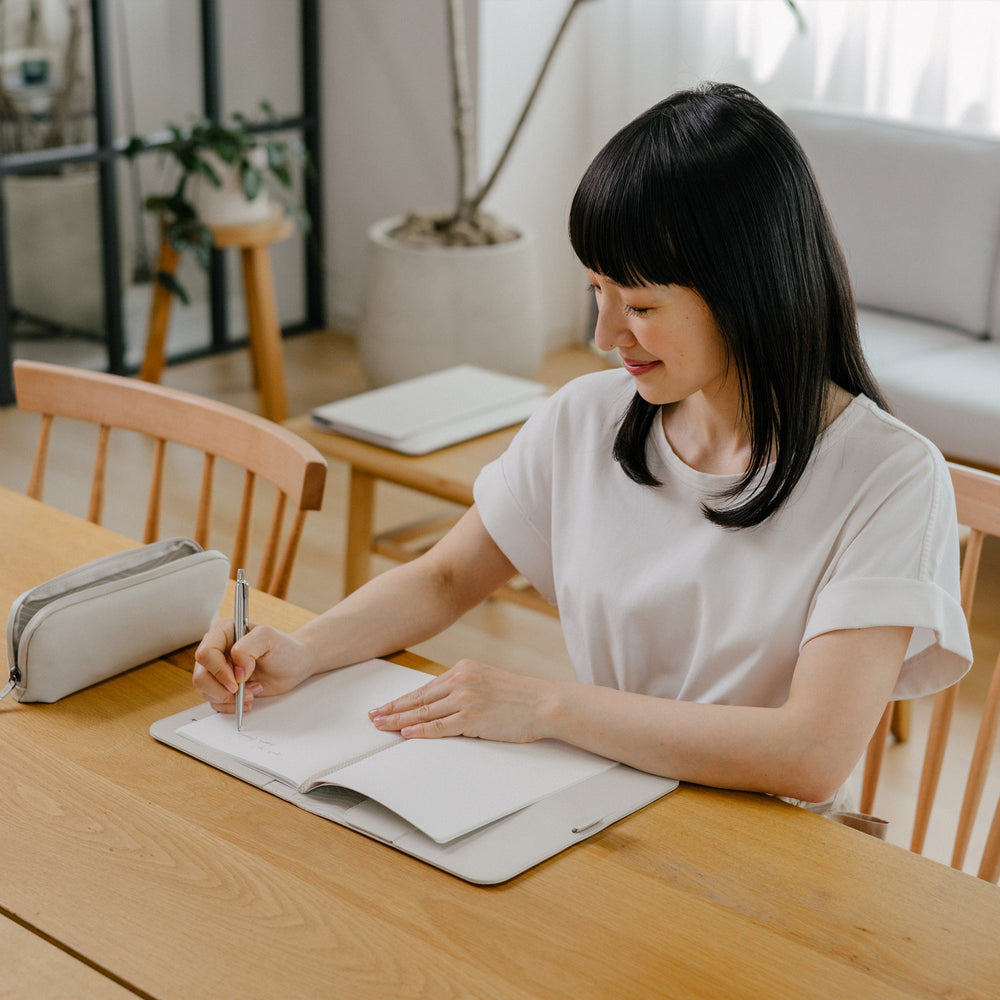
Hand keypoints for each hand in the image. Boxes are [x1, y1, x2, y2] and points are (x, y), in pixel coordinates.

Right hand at [192, 617, 313, 714]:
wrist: (294, 664)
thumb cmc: (283, 647)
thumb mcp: (269, 638)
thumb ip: (248, 648)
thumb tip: (236, 670)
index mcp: (222, 631)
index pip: (206, 653)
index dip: (219, 670)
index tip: (237, 680)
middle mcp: (216, 650)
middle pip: (201, 676)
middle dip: (222, 689)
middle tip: (243, 691)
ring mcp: (217, 669)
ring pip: (205, 691)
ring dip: (229, 698)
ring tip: (253, 691)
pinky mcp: (223, 685)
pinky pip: (215, 701)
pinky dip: (231, 705)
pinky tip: (248, 699)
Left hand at [368, 659, 552, 742]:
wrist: (544, 702)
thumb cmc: (520, 697)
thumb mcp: (487, 682)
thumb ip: (465, 689)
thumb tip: (440, 704)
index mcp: (464, 669)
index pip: (426, 687)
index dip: (402, 699)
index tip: (385, 706)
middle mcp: (462, 680)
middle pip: (419, 698)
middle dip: (392, 708)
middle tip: (373, 717)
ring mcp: (466, 698)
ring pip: (424, 712)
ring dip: (399, 720)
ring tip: (381, 726)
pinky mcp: (472, 716)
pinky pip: (439, 726)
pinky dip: (420, 730)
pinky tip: (405, 733)